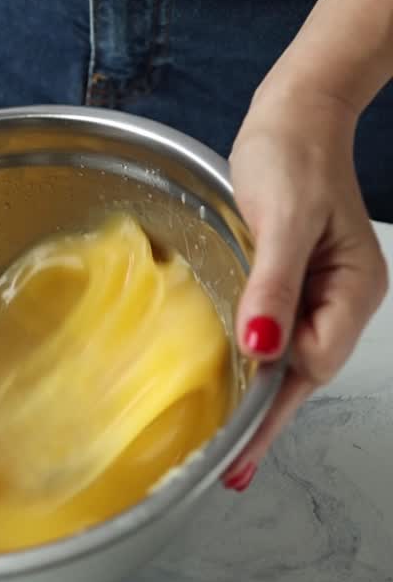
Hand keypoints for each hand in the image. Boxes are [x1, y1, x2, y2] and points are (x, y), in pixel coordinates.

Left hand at [223, 83, 387, 489]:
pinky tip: (237, 380)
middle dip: (269, 417)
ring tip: (230, 442)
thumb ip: (273, 287)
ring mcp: (321, 289)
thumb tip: (262, 350)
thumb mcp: (282, 220)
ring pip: (292, 355)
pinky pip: (278, 330)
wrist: (295, 112)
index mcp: (353, 289)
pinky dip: (258, 359)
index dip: (274, 403)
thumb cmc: (293, 154)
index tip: (238, 445)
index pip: (314, 363)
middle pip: (305, 371)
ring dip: (262, 393)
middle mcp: (344, 297)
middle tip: (232, 469)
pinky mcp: (294, 278)